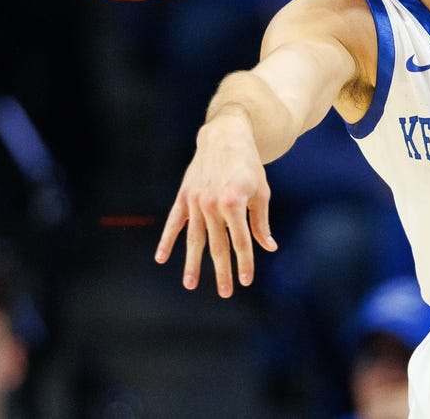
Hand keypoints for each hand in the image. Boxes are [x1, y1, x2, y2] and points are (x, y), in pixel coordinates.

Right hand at [154, 113, 277, 297]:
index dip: (244, 262)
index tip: (246, 281)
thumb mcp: (261, 192)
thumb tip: (269, 247)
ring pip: (194, 239)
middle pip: (217, 245)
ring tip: (190, 285)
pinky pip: (174, 222)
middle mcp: (213, 203)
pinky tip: (160, 258)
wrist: (225, 136)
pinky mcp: (184, 195)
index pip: (240, 241)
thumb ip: (261, 222)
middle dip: (222, 271)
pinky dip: (166, 240)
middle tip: (225, 293)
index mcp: (235, 202)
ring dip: (192, 263)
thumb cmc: (248, 165)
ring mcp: (196, 200)